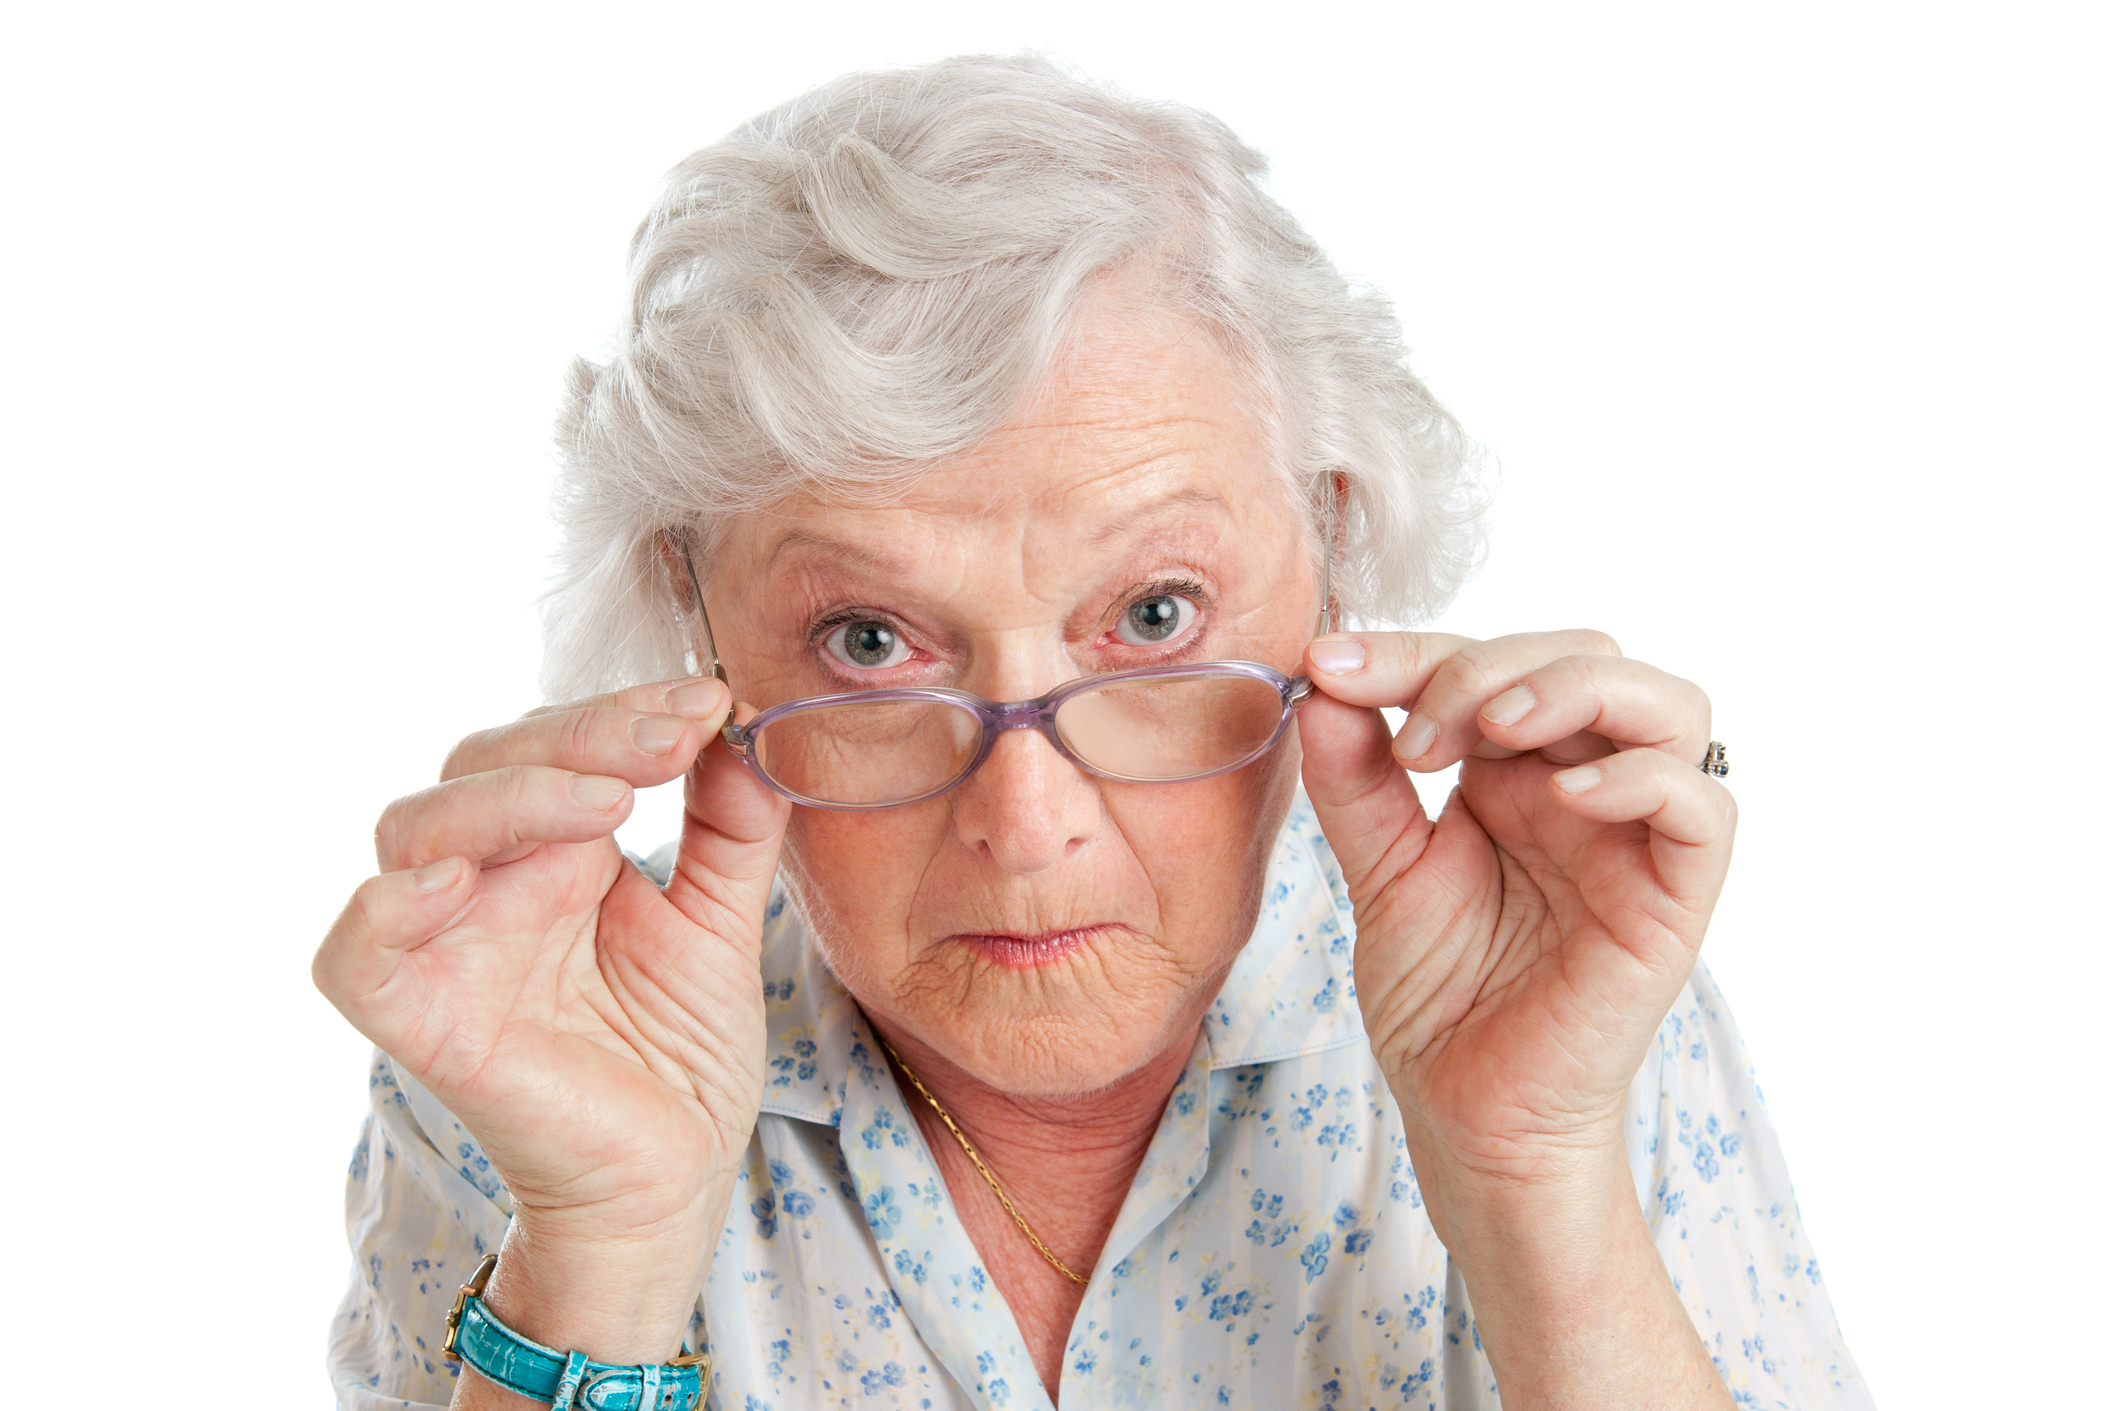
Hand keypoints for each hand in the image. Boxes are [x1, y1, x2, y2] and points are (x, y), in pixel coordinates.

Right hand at [312, 675, 789, 1360]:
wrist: (669, 1184)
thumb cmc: (680, 1059)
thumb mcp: (724, 920)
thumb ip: (734, 824)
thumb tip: (739, 723)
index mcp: (557, 854)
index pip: (557, 745)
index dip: (623, 712)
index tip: (711, 703)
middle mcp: (491, 886)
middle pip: (482, 764)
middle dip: (581, 734)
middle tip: (674, 734)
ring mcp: (449, 950)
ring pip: (414, 829)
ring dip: (508, 797)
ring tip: (610, 802)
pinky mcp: (422, 1024)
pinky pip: (356, 956)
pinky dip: (388, 908)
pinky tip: (459, 882)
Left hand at [1298, 630, 1734, 1405]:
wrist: (1467, 1115)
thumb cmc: (1439, 1000)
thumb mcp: (1380, 871)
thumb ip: (1357, 781)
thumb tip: (1324, 686)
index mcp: (1515, 769)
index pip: (1487, 662)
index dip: (1412, 650)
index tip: (1330, 663)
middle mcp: (1585, 786)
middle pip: (1583, 655)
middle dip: (1486, 665)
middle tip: (1414, 732)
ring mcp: (1637, 837)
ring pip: (1668, 704)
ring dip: (1575, 689)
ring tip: (1492, 729)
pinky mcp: (1674, 897)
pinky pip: (1701, 808)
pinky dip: (1641, 778)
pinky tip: (1565, 797)